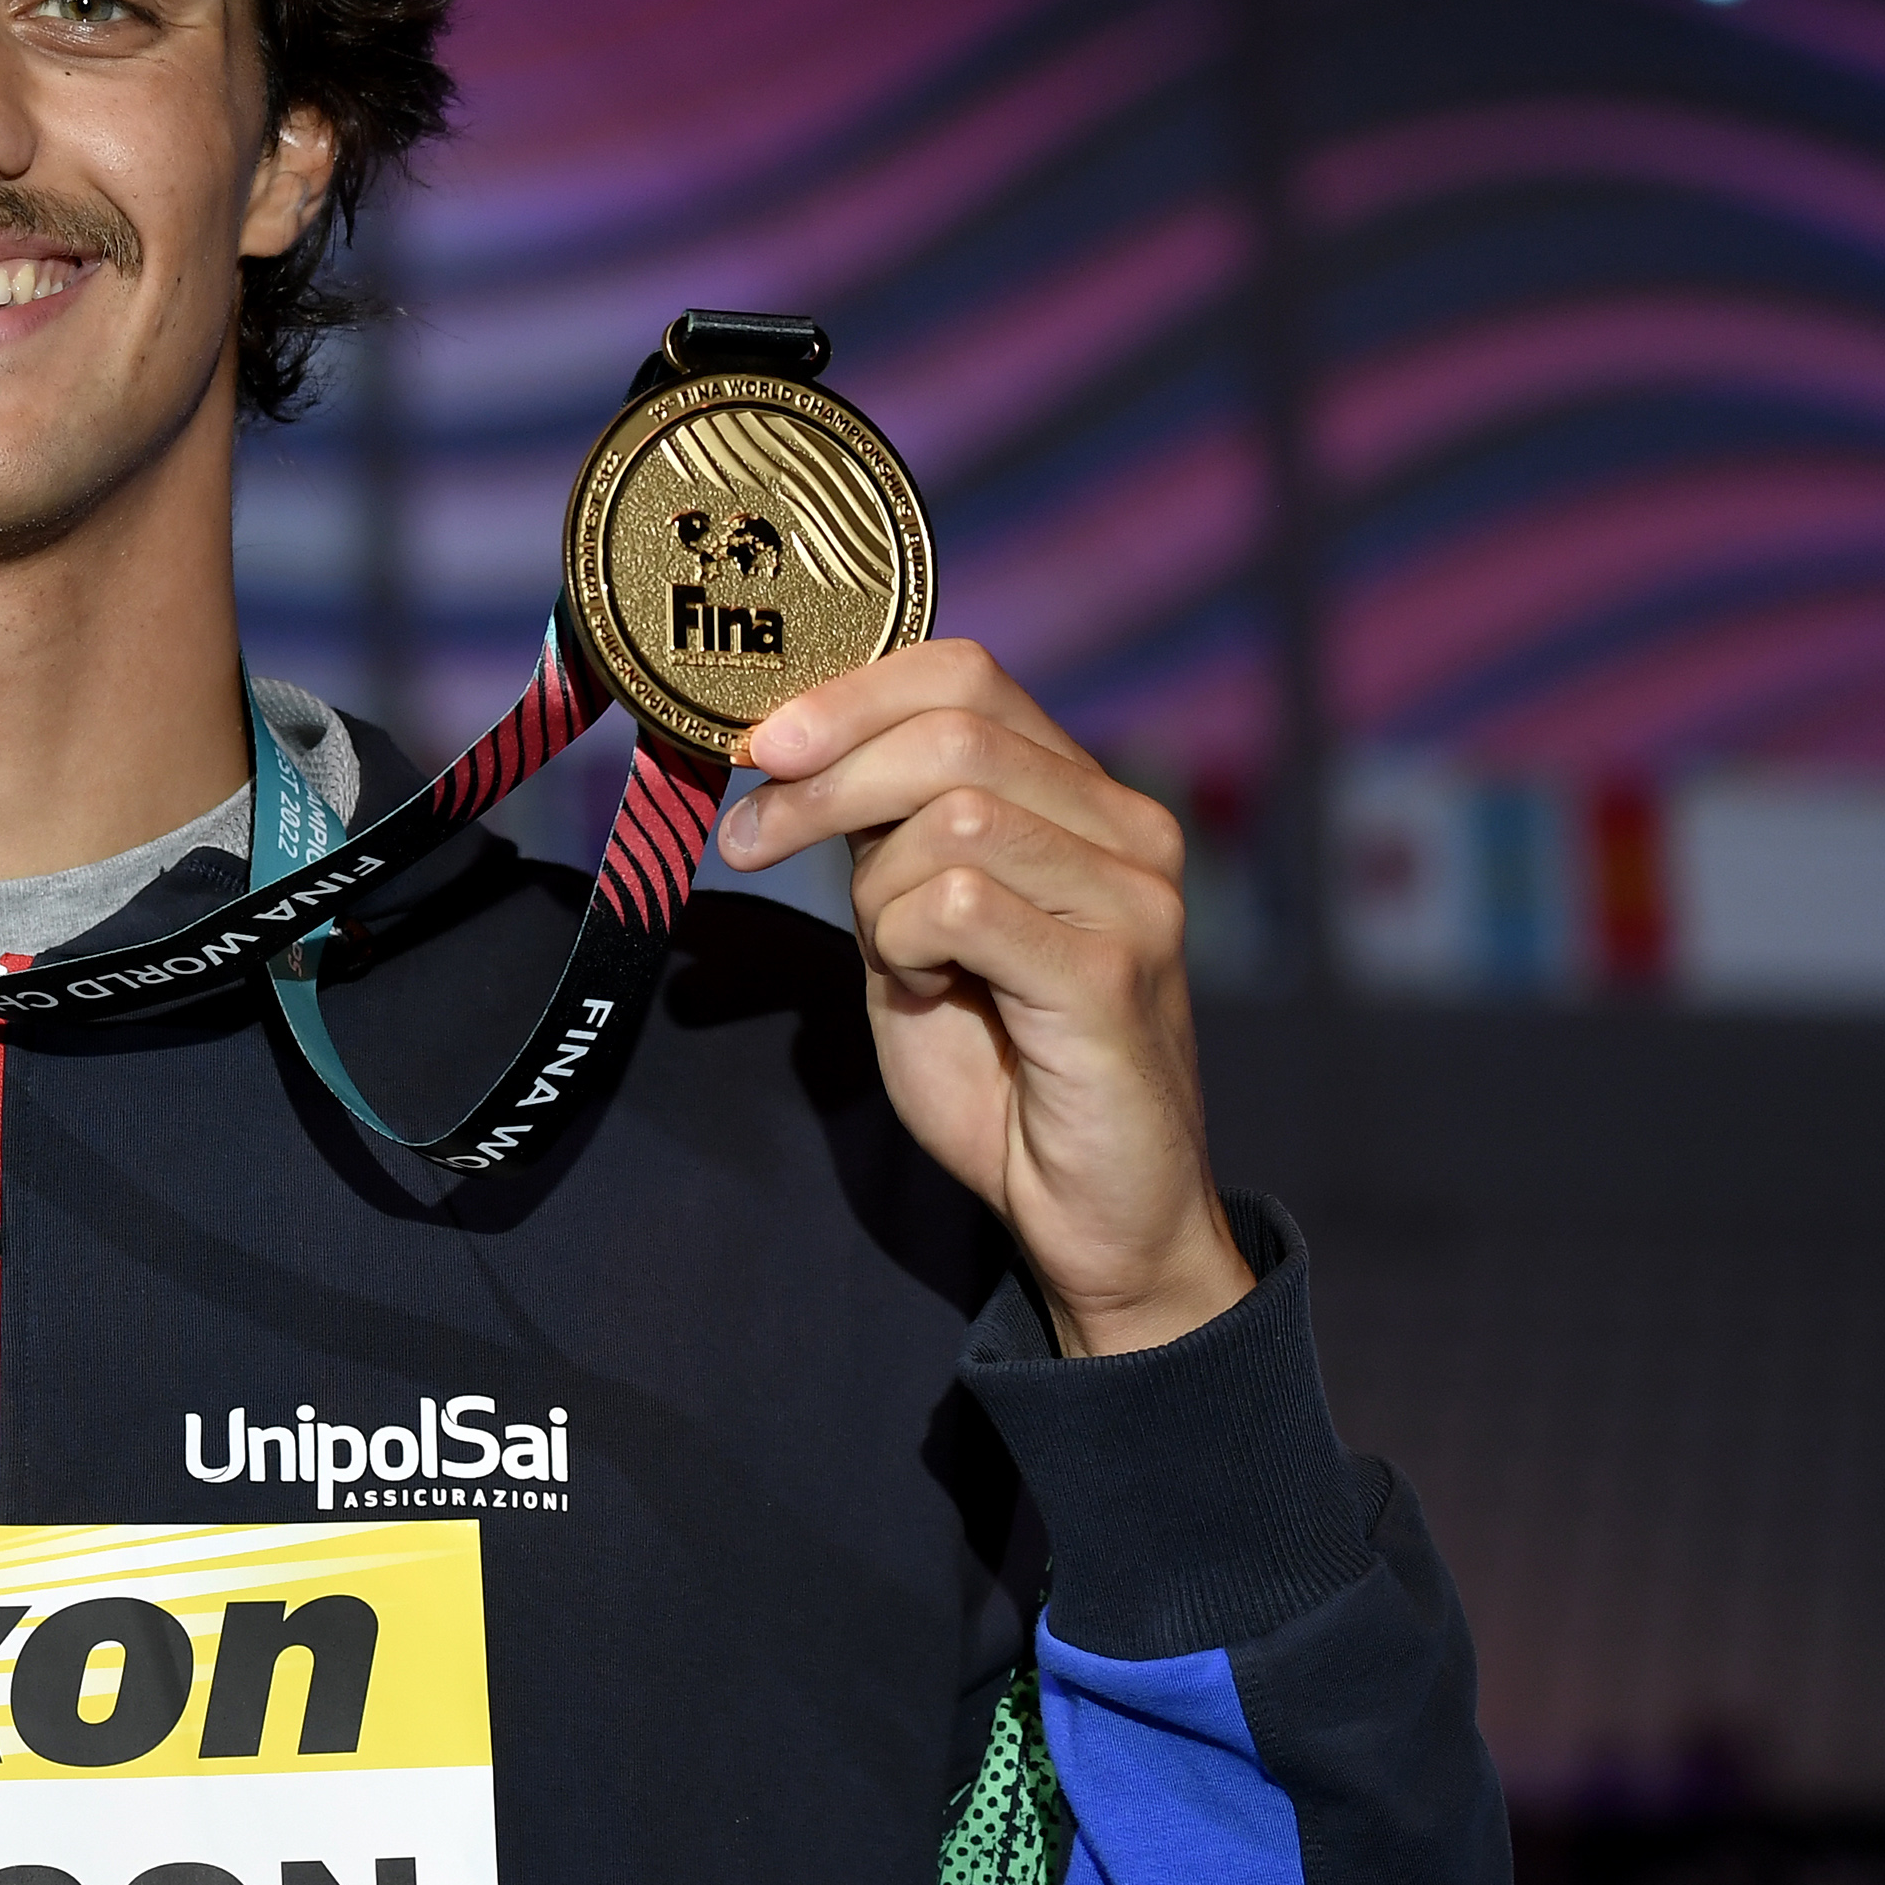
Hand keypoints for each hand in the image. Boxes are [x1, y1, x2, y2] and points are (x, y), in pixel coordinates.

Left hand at [714, 639, 1248, 1355]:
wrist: (1093, 1211)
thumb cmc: (1001, 1068)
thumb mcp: (918, 927)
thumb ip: (887, 837)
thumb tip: (793, 751)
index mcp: (1082, 797)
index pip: (964, 673)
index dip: (847, 694)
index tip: (759, 745)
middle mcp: (1127, 828)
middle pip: (952, 727)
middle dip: (824, 778)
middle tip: (751, 840)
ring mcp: (1133, 897)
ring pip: (953, 814)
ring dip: (875, 887)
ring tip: (890, 958)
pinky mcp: (1115, 974)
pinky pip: (963, 904)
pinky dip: (906, 942)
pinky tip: (926, 989)